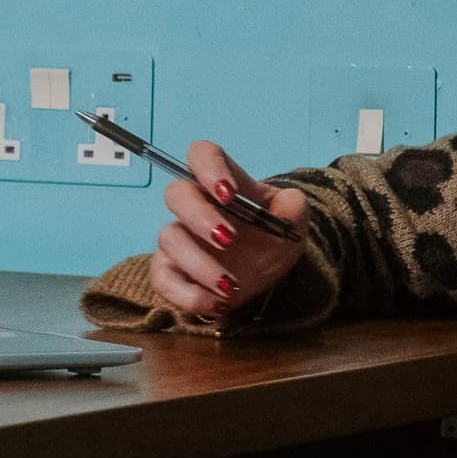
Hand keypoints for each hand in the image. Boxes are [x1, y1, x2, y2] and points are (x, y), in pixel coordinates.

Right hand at [148, 140, 309, 321]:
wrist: (266, 275)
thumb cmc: (270, 238)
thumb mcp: (292, 223)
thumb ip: (294, 208)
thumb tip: (290, 204)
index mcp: (221, 186)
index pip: (202, 155)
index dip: (208, 167)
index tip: (229, 193)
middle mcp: (194, 208)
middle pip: (176, 194)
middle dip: (199, 216)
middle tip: (228, 240)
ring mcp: (180, 240)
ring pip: (168, 238)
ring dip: (199, 264)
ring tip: (230, 286)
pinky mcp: (171, 273)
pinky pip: (162, 280)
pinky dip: (187, 294)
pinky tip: (216, 302)